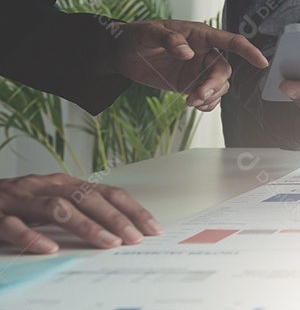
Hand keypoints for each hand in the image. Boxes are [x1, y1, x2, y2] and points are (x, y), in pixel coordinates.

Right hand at [0, 174, 161, 253]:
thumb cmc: (16, 204)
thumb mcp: (52, 203)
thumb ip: (79, 213)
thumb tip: (120, 231)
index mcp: (63, 184)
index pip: (105, 193)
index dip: (131, 209)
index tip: (152, 228)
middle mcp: (44, 187)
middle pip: (86, 198)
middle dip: (114, 218)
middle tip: (134, 238)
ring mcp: (19, 200)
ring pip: (56, 208)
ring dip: (85, 225)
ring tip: (107, 243)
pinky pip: (14, 226)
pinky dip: (33, 237)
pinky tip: (50, 248)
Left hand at [112, 20, 269, 111]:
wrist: (121, 54)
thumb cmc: (136, 36)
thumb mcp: (148, 32)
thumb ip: (169, 39)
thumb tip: (187, 53)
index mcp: (199, 35)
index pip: (230, 41)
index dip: (248, 51)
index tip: (261, 62)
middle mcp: (204, 53)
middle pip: (224, 70)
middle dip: (215, 84)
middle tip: (197, 95)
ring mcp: (198, 70)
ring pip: (219, 86)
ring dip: (210, 96)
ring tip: (191, 101)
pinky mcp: (190, 85)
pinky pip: (208, 97)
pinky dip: (206, 105)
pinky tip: (195, 105)